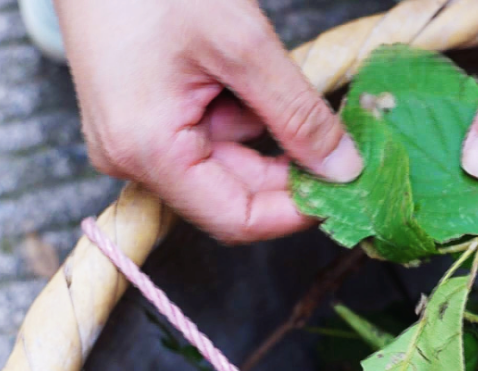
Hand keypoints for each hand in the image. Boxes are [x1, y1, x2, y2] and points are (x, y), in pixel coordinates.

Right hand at [55, 0, 362, 242]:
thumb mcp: (242, 44)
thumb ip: (297, 114)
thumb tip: (344, 169)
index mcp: (148, 151)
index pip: (236, 219)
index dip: (296, 212)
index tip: (344, 188)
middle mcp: (134, 160)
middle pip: (234, 195)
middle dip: (286, 165)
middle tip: (333, 132)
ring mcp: (134, 143)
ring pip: (226, 162)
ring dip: (262, 128)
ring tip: (256, 69)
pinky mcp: (142, 124)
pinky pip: (207, 137)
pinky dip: (239, 111)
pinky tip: (236, 70)